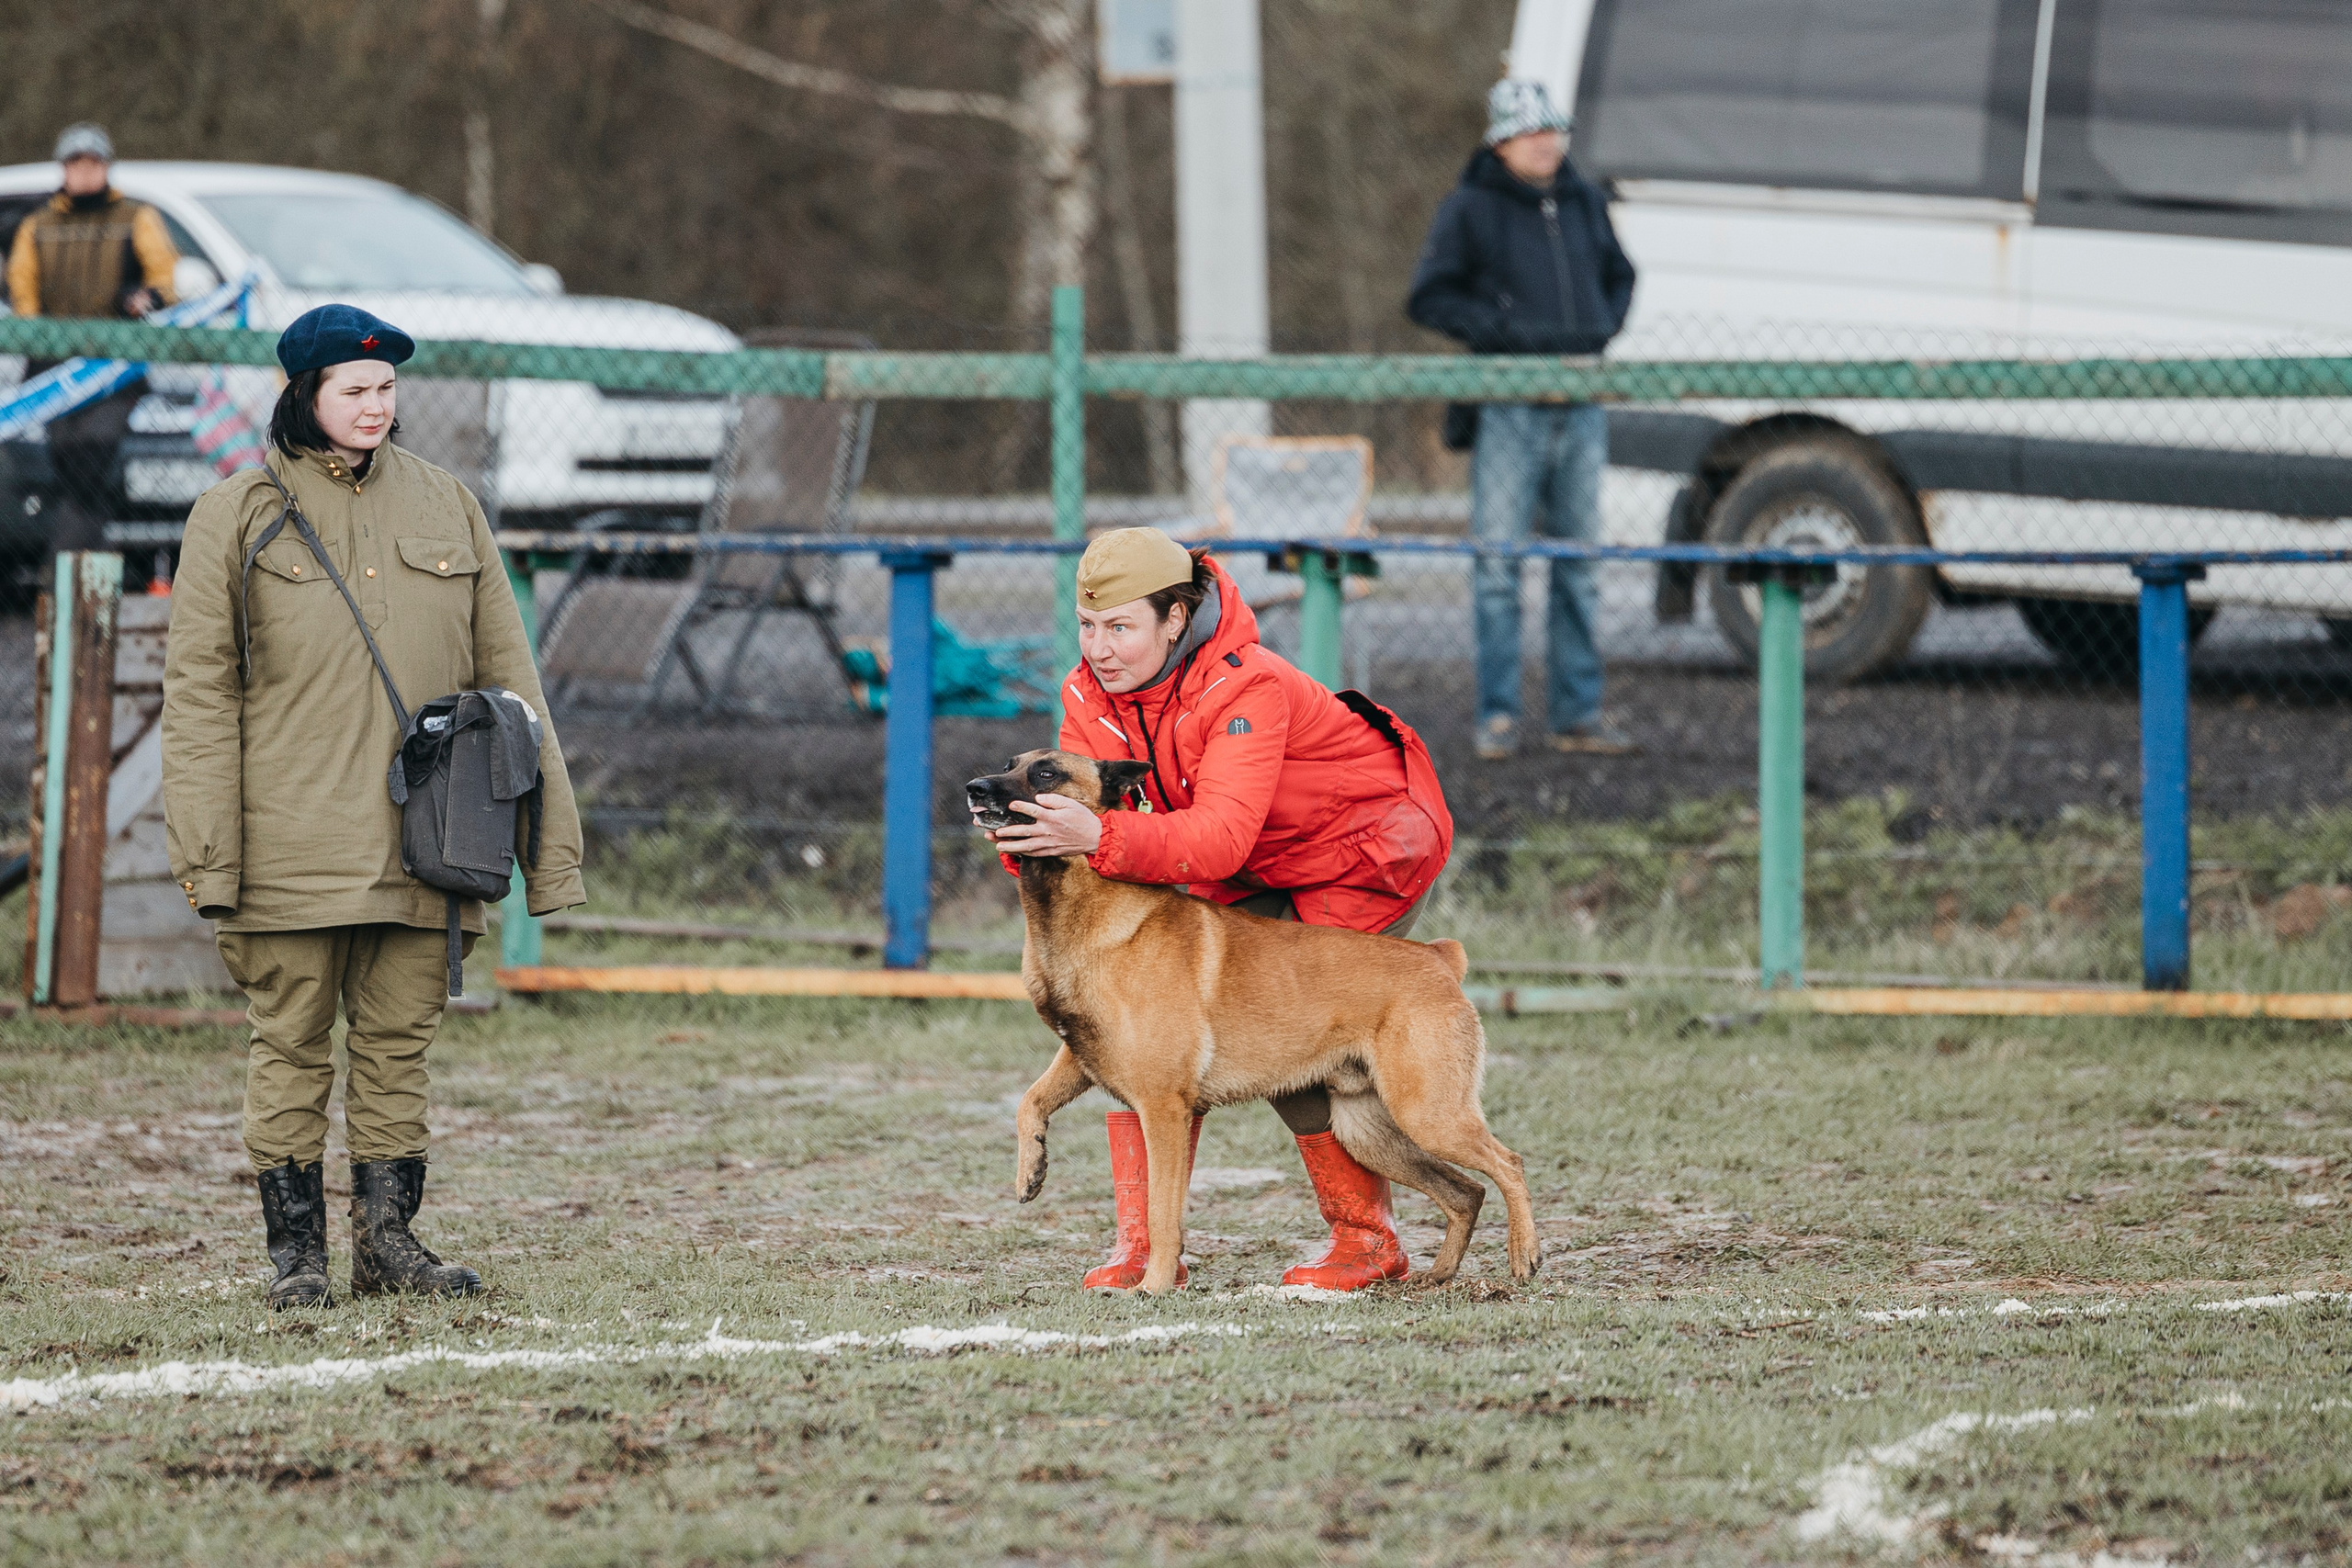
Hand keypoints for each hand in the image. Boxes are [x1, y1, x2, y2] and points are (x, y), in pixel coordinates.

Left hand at [986, 793, 1101, 857]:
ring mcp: (1049, 843)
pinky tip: (1012, 852)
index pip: (1034, 812)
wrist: (1095, 838)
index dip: (1022, 808)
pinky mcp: (1051, 851)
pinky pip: (1034, 854)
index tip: (1010, 805)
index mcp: (1053, 818)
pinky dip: (1022, 853)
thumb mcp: (1071, 804)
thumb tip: (1038, 798)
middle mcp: (1049, 831)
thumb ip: (1054, 800)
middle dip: (1008, 832)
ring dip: (1011, 846)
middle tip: (994, 831)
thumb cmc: (1083, 818)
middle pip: (1025, 831)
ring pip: (1026, 846)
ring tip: (997, 845)